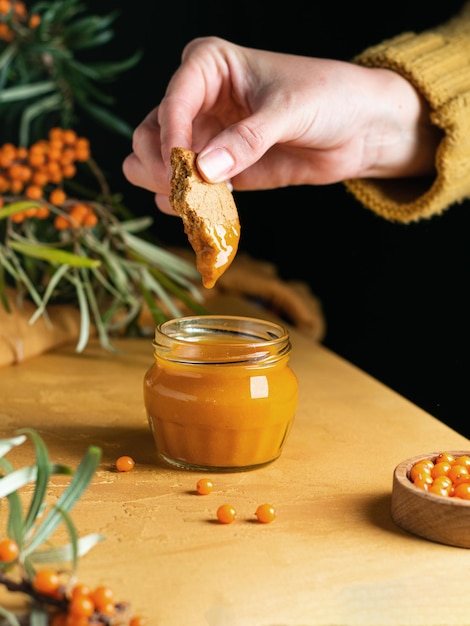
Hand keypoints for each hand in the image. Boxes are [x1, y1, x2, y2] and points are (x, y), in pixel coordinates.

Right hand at [122, 36, 439, 213]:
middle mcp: (197, 100)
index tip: (183, 169)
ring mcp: (204, 137)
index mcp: (208, 66)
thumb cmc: (329, 98)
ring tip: (198, 206)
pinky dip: (187, 206)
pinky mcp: (217, 169)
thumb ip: (247, 140)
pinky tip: (205, 215)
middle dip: (165, 167)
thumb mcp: (289, 111)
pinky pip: (185, 190)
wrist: (358, 128)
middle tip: (191, 194)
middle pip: (151, 134)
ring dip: (170, 189)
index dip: (172, 137)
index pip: (173, 101)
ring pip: (157, 164)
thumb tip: (203, 171)